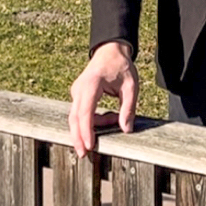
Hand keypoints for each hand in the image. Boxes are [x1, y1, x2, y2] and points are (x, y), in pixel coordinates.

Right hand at [68, 41, 138, 157]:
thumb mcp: (131, 86)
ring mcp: (76, 91)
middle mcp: (79, 88)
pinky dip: (91, 120)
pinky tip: (108, 118)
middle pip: (74, 117)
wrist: (111, 50)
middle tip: (83, 154)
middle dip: (78, 137)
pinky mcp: (78, 95)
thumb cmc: (121, 66)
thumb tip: (126, 129)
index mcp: (91, 84)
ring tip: (110, 127)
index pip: (86, 111)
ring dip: (89, 128)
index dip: (86, 130)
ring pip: (76, 117)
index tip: (89, 145)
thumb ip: (129, 108)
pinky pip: (81, 112)